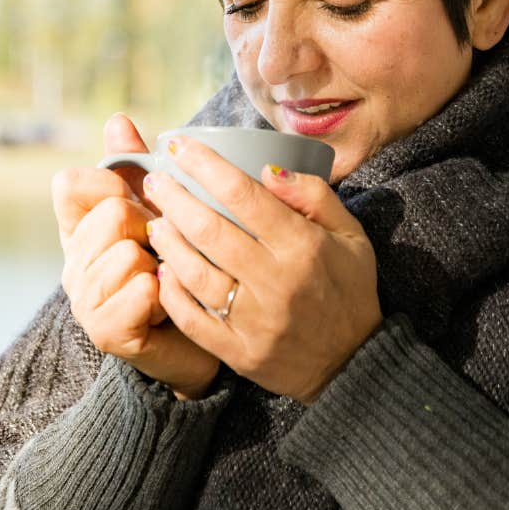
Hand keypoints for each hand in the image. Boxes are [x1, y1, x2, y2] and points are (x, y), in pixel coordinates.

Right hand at [51, 114, 220, 399]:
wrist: (202, 336)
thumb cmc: (181, 264)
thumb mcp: (160, 208)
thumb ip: (137, 165)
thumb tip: (118, 120)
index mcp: (80, 227)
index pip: (70, 182)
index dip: (111, 183)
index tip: (139, 200)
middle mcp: (74, 263)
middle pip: (110, 213)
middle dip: (150, 225)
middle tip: (166, 248)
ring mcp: (86, 301)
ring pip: (128, 253)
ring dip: (163, 261)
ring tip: (169, 277)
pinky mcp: (107, 333)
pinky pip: (141, 290)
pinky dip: (167, 293)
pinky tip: (171, 303)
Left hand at [143, 135, 381, 404]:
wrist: (353, 364)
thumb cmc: (348, 289)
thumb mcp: (351, 234)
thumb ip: (315, 196)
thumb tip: (268, 168)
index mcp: (304, 247)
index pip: (245, 196)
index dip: (207, 166)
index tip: (181, 145)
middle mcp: (276, 282)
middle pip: (211, 231)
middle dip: (175, 198)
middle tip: (156, 180)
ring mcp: (254, 321)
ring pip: (195, 274)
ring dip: (168, 242)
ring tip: (155, 220)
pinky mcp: (238, 352)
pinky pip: (192, 319)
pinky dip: (172, 293)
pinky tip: (162, 270)